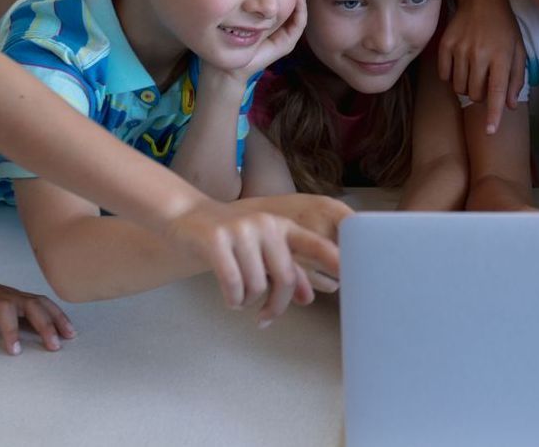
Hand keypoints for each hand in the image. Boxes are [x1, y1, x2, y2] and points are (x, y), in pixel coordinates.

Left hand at [0, 266, 73, 355]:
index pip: (4, 310)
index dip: (11, 329)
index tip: (14, 350)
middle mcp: (0, 295)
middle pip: (30, 304)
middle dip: (45, 324)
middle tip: (54, 346)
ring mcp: (10, 295)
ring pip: (39, 303)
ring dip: (56, 318)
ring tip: (69, 337)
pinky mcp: (14, 298)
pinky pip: (39, 304)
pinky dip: (54, 314)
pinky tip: (64, 327)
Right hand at [166, 200, 341, 324]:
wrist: (188, 220)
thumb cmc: (232, 242)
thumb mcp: (261, 251)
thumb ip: (285, 272)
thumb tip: (308, 298)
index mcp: (283, 227)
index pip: (314, 244)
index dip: (333, 259)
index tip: (351, 275)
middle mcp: (266, 225)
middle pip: (285, 278)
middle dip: (276, 305)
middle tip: (265, 318)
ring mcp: (241, 230)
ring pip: (257, 285)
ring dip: (249, 302)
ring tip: (240, 299)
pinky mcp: (217, 240)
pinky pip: (233, 284)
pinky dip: (233, 300)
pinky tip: (230, 300)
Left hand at [203, 0, 307, 83]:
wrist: (231, 64)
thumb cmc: (231, 38)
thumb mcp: (239, 13)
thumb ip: (247, 0)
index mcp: (270, 17)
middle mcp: (281, 24)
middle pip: (293, 0)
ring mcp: (286, 33)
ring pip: (299, 9)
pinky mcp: (287, 42)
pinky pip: (299, 22)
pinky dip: (300, 8)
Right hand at [442, 0, 526, 133]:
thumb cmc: (503, 26)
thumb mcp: (518, 49)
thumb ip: (515, 78)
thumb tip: (510, 106)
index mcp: (501, 55)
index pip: (497, 91)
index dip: (494, 113)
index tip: (490, 130)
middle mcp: (480, 53)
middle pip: (475, 94)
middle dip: (480, 96)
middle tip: (484, 82)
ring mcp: (460, 49)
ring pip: (459, 87)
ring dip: (466, 87)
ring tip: (473, 71)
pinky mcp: (445, 45)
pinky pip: (444, 75)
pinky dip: (451, 77)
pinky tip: (460, 65)